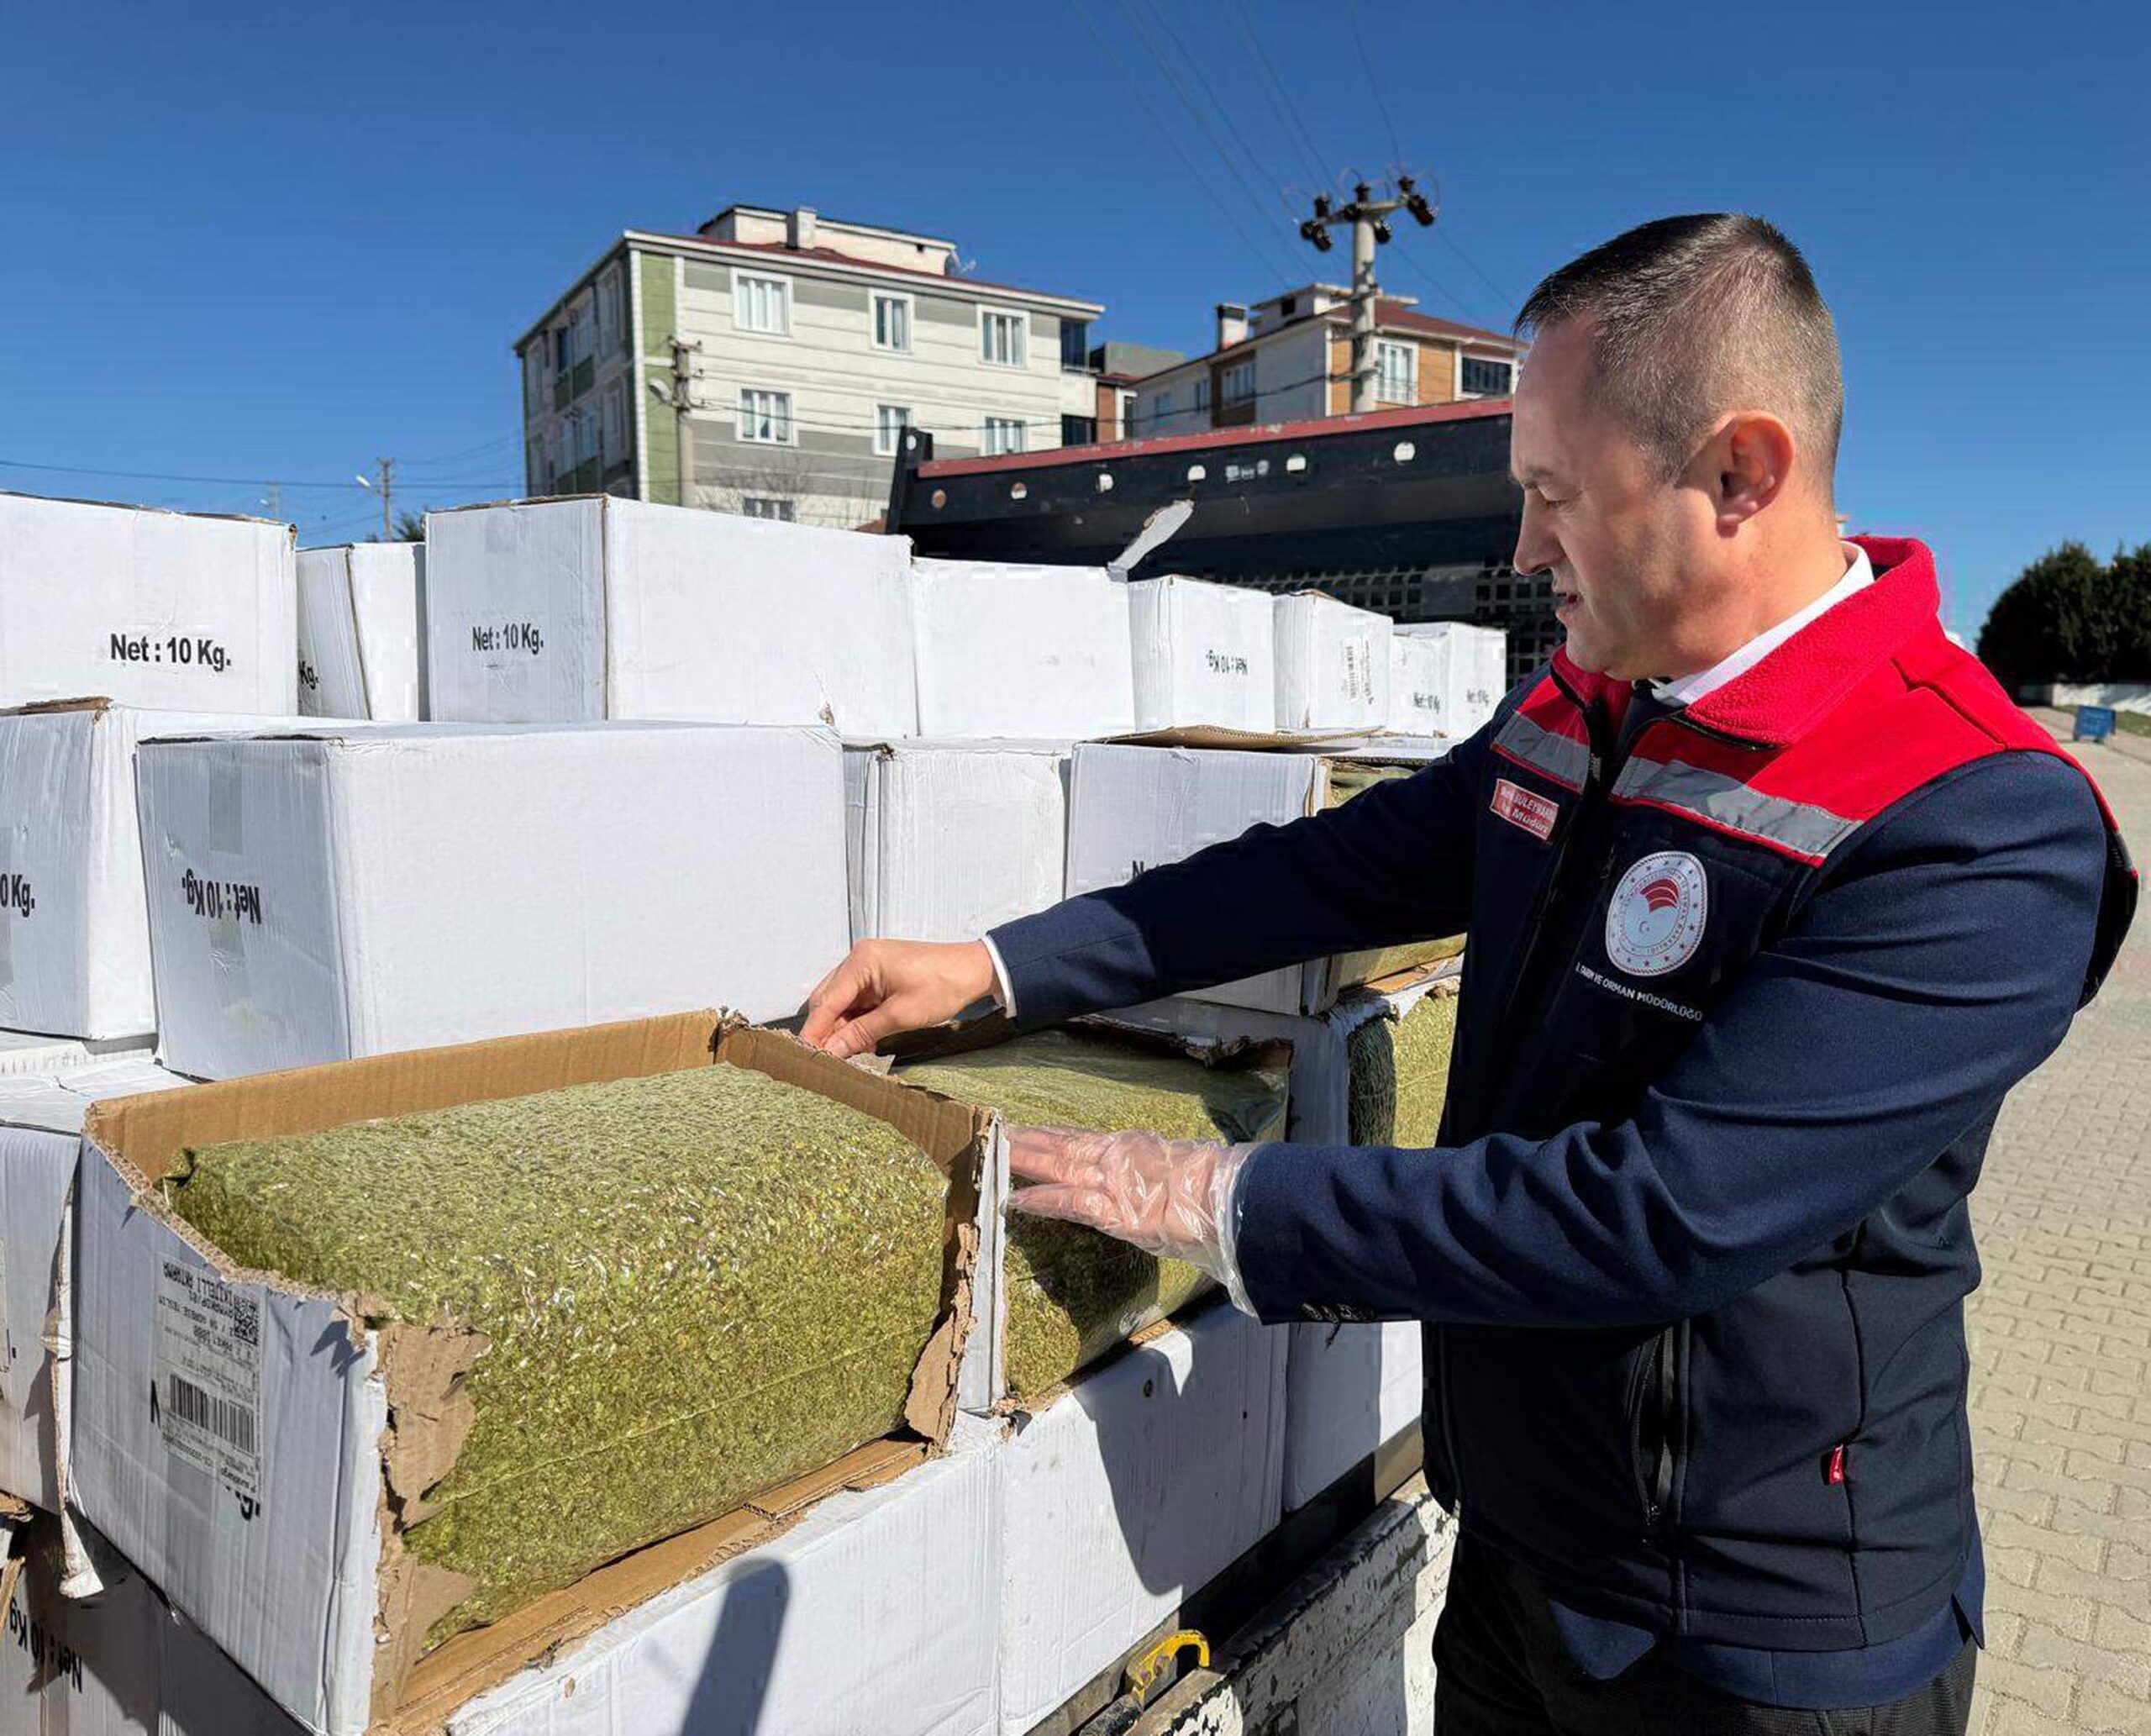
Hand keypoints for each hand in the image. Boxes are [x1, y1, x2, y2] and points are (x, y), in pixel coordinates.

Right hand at [800, 938, 998, 1058]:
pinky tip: (865, 1043)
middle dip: (827, 1032)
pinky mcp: (877, 976)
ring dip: (843, 1030)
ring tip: (851, 1056)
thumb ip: (860, 1033)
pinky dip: (857, 1023)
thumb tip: (831, 1052)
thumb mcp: (900, 1016)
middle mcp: (858, 959)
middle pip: (828, 1001)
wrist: (973, 970)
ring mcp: (867, 967)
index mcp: (861, 961)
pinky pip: (857, 1002)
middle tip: (827, 1062)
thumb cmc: (942, 986)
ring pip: (841, 1004)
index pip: (826, 1001)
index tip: (804, 1058)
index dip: (814, 1032)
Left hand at [1007, 1124, 1254, 1299]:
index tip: (1031, 1131)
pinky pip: (1070, 1203)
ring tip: (994, 1153)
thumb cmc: (1214, 1190)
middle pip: (1063, 1148)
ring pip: (1059, 1167)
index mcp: (1132, 1150)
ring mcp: (1113, 1182)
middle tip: (998, 1132)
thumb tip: (1152, 1182)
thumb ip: (1156, 1176)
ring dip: (1025, 1161)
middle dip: (1030, 1142)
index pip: (1083, 1142)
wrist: (1230, 1198)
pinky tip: (1015, 1200)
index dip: (1054, 1137)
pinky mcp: (1114, 1209)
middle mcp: (1117, 1160)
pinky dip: (1042, 1201)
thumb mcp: (1179, 1175)